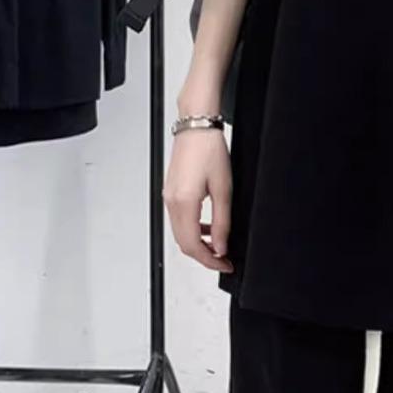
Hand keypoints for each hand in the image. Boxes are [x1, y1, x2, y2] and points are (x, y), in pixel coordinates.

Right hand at [163, 128, 232, 272]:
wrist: (197, 128)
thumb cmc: (209, 150)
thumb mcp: (224, 190)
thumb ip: (222, 223)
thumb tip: (221, 246)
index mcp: (184, 203)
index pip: (193, 245)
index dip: (210, 261)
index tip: (224, 264)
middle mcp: (171, 202)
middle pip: (183, 243)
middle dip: (203, 256)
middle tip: (223, 260)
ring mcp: (169, 198)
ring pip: (180, 234)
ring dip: (198, 244)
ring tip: (218, 246)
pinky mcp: (171, 193)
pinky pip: (179, 220)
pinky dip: (193, 230)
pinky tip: (208, 228)